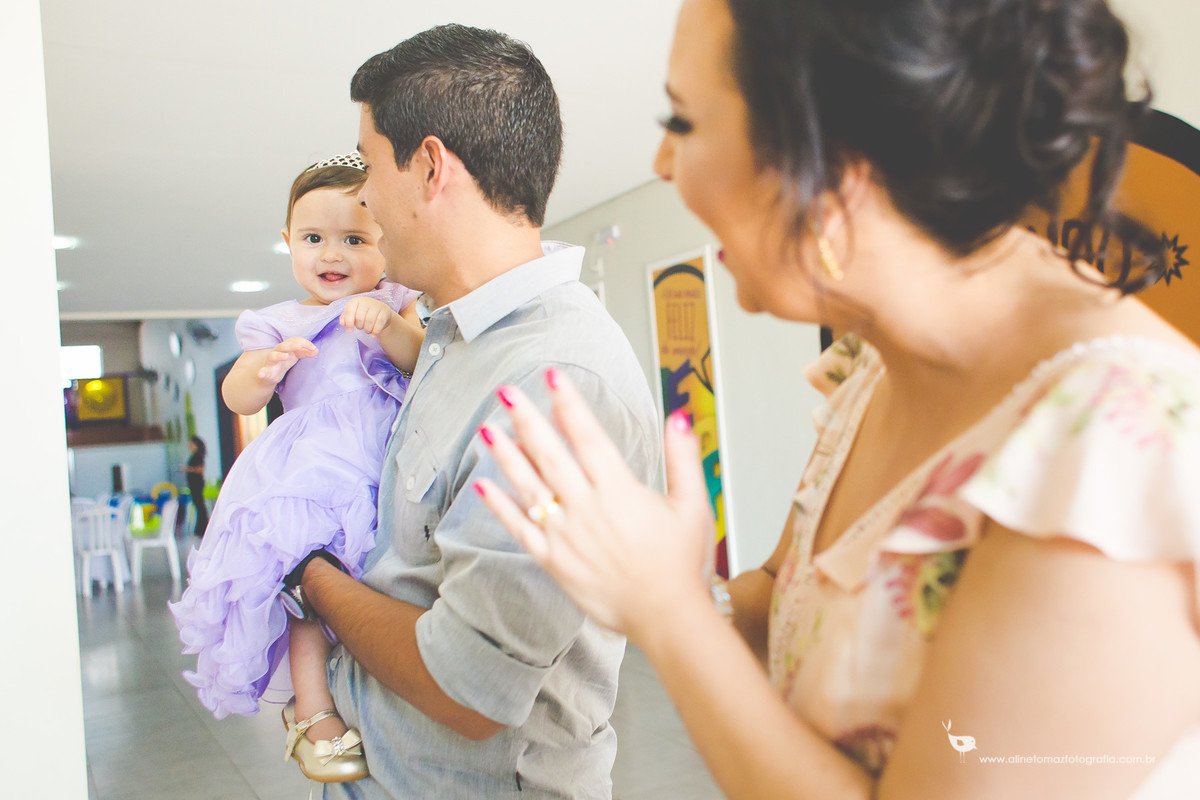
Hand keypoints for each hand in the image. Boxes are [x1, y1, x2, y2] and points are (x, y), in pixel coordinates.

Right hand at [257, 337, 317, 382]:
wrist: (269, 373)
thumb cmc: (283, 361)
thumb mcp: (295, 356)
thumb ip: (305, 353)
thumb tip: (316, 350)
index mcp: (286, 347)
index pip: (294, 341)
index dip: (304, 343)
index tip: (313, 348)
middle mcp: (277, 352)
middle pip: (283, 346)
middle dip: (291, 345)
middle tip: (298, 346)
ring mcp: (271, 361)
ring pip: (273, 356)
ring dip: (278, 356)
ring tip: (284, 357)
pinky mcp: (266, 371)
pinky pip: (263, 371)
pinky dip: (261, 372)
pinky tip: (260, 374)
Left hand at [340, 296, 398, 336]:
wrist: (381, 313)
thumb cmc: (364, 313)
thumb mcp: (354, 314)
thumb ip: (345, 318)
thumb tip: (342, 323)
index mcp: (356, 301)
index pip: (349, 311)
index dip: (348, 322)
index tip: (349, 331)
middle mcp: (366, 301)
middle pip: (360, 318)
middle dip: (359, 326)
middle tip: (361, 327)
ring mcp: (377, 305)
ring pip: (369, 321)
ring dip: (367, 330)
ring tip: (367, 330)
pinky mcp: (385, 311)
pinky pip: (379, 323)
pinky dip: (375, 331)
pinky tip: (374, 334)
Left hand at [473, 369, 715, 640]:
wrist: (667, 616)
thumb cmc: (682, 565)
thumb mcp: (693, 505)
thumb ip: (683, 458)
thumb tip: (679, 416)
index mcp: (620, 491)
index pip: (588, 436)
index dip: (569, 405)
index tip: (553, 379)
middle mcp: (588, 508)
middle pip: (550, 455)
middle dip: (526, 420)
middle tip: (507, 392)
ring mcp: (567, 535)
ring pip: (529, 488)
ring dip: (506, 457)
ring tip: (488, 430)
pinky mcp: (555, 561)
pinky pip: (520, 530)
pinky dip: (501, 507)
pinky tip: (485, 486)